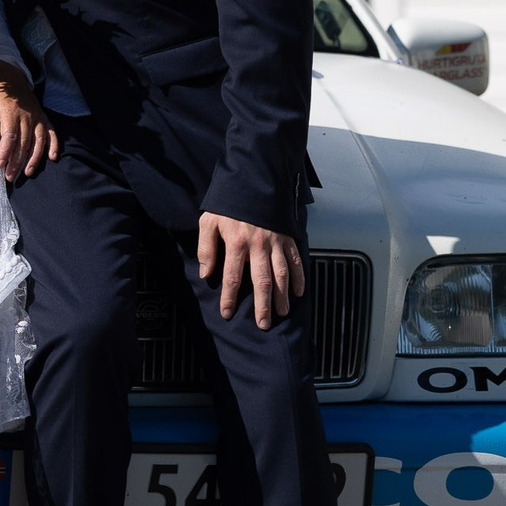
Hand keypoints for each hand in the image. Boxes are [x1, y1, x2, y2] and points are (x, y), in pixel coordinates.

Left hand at [0, 65, 57, 179]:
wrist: (10, 76)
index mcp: (10, 112)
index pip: (10, 136)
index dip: (6, 152)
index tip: (0, 164)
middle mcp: (26, 115)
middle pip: (24, 142)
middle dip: (17, 161)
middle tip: (10, 176)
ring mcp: (37, 116)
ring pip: (38, 140)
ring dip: (34, 158)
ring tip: (27, 172)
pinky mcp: (43, 116)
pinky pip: (51, 132)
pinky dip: (54, 145)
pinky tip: (52, 157)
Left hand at [198, 212, 303, 328]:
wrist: (252, 181)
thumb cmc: (228, 204)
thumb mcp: (209, 222)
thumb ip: (206, 248)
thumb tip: (206, 274)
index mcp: (237, 242)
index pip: (232, 277)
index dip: (229, 298)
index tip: (227, 314)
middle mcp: (258, 245)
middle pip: (261, 281)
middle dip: (262, 305)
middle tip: (263, 324)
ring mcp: (275, 242)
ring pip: (281, 274)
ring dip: (282, 295)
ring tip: (282, 313)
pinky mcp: (287, 237)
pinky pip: (295, 260)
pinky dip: (299, 277)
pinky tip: (299, 292)